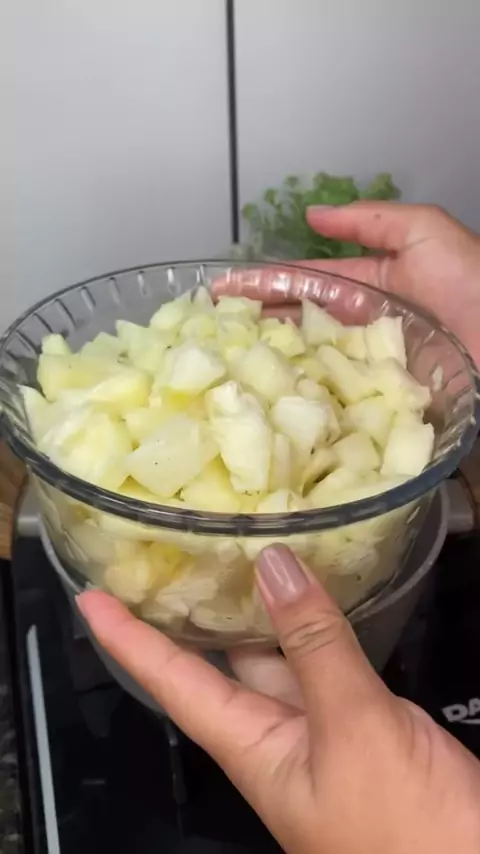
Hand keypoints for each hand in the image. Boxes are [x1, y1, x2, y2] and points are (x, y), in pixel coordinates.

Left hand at [77, 546, 479, 853]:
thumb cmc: (403, 831)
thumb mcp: (352, 734)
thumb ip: (314, 650)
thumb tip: (272, 567)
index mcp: (252, 747)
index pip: (172, 681)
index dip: (128, 640)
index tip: (90, 599)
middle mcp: (278, 735)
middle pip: (223, 661)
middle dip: (196, 610)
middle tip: (176, 549)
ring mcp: (325, 728)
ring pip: (280, 655)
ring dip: (262, 607)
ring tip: (243, 548)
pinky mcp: (369, 722)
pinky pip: (328, 661)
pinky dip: (319, 622)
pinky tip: (319, 590)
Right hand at [219, 201, 479, 368]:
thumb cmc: (471, 279)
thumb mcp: (423, 230)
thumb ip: (369, 220)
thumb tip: (312, 214)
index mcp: (370, 282)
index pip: (306, 281)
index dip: (264, 282)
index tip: (220, 288)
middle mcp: (362, 322)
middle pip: (299, 320)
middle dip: (255, 320)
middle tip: (205, 328)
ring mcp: (367, 360)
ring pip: (309, 356)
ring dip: (269, 356)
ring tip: (222, 358)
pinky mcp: (377, 392)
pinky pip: (334, 388)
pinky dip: (303, 389)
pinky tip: (267, 390)